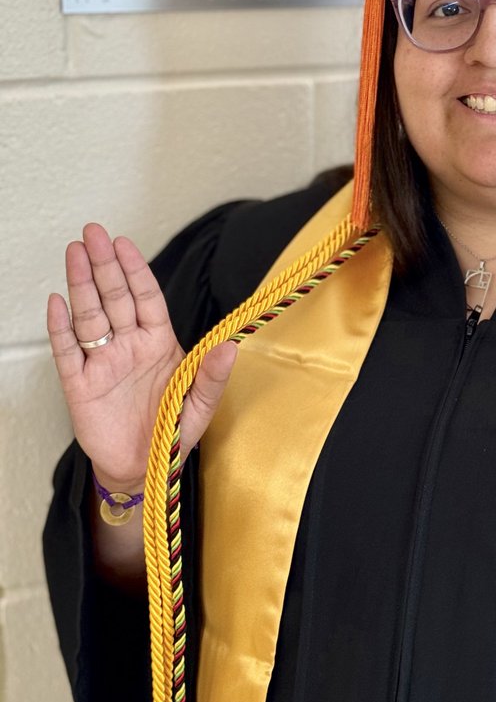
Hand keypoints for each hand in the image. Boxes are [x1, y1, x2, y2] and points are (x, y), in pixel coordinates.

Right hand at [47, 223, 236, 491]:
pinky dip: (61, 327)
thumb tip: (231, 346)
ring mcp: (103, 362)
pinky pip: (68, 351)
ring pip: (90, 316)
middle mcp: (129, 346)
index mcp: (159, 344)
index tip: (125, 243)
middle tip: (93, 232)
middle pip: (114, 298)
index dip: (135, 270)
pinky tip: (57, 302)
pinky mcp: (80, 385)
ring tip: (75, 252)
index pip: (146, 298)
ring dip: (82, 284)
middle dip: (104, 264)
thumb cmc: (171, 434)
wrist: (142, 470)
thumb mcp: (201, 406)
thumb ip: (214, 376)